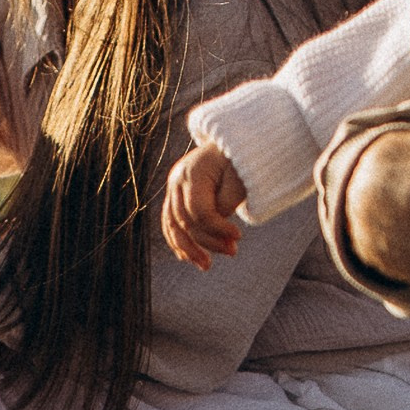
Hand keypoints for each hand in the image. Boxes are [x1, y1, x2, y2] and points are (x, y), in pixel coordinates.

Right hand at [162, 144, 247, 268]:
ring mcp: (172, 188)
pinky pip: (170, 223)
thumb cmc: (238, 161)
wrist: (227, 144)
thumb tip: (216, 226)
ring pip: (172, 225)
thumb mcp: (239, 177)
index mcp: (193, 171)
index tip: (238, 236)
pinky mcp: (173, 196)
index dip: (218, 227)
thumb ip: (228, 201)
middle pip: (185, 220)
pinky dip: (178, 242)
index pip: (199, 209)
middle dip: (207, 240)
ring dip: (189, 248)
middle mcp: (176, 179)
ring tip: (206, 265)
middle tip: (232, 252)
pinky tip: (188, 258)